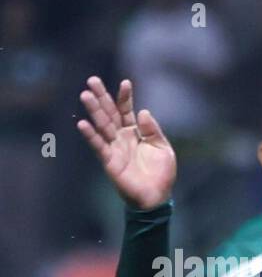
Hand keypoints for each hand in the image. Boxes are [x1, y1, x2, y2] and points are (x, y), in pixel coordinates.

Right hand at [76, 76, 175, 208]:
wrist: (157, 196)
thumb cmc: (161, 173)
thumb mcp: (163, 148)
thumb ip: (153, 130)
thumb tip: (143, 111)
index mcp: (135, 132)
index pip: (127, 110)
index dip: (125, 97)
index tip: (125, 82)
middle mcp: (122, 137)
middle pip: (110, 113)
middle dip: (101, 97)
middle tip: (92, 80)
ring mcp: (114, 147)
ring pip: (102, 125)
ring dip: (94, 110)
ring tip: (85, 95)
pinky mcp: (109, 161)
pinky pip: (98, 146)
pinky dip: (90, 135)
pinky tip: (82, 123)